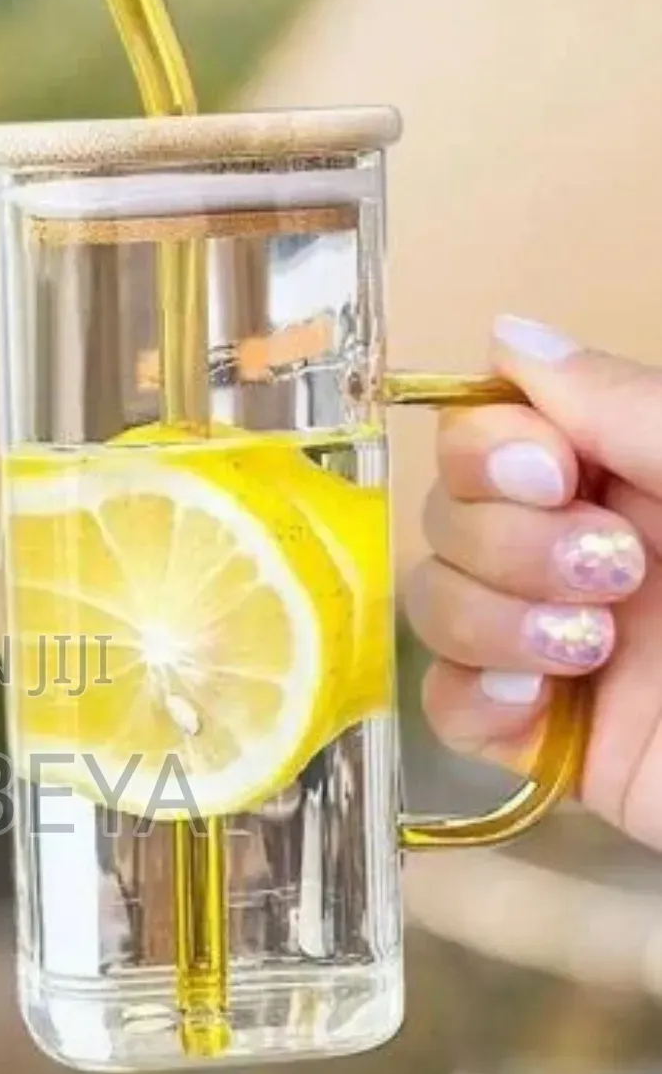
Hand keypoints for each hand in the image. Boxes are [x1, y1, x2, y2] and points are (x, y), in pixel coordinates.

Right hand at [406, 317, 661, 846]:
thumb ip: (632, 410)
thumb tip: (505, 336)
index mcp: (637, 476)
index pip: (493, 431)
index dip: (491, 448)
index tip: (554, 476)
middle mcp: (583, 547)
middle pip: (450, 512)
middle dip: (507, 541)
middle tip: (618, 574)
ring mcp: (561, 644)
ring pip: (436, 598)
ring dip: (493, 618)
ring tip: (593, 651)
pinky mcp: (551, 738)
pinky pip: (448, 701)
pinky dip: (471, 696)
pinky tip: (535, 703)